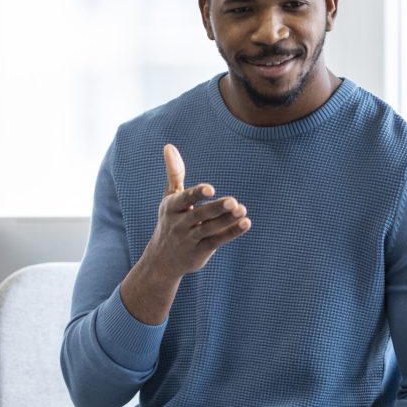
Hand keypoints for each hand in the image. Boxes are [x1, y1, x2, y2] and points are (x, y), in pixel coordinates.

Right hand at [120, 145, 250, 323]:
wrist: (161, 260)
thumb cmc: (169, 221)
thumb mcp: (169, 198)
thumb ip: (173, 173)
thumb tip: (169, 146)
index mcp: (172, 208)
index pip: (185, 199)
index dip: (197, 194)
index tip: (210, 189)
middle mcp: (179, 224)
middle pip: (200, 215)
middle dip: (217, 209)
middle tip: (234, 202)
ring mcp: (190, 239)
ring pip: (210, 228)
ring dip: (227, 220)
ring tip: (242, 210)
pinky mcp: (201, 251)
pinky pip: (217, 241)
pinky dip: (231, 233)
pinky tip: (245, 224)